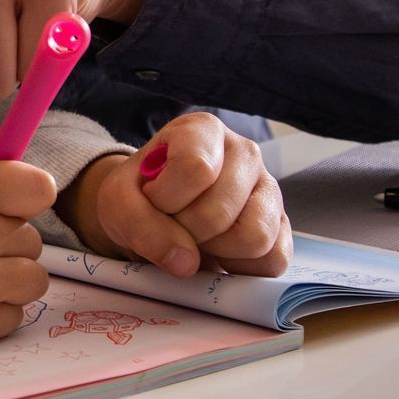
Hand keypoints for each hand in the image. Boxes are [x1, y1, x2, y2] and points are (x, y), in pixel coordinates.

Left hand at [63, 113, 290, 277]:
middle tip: (172, 225)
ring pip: (255, 236)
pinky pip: (274, 259)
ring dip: (216, 251)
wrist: (153, 209)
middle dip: (186, 232)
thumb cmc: (139, 195)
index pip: (197, 169)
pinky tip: (219, 253)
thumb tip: (185, 262)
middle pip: (222, 211)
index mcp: (202, 130)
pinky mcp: (281, 225)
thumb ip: (138, 224)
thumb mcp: (117, 202)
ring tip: (196, 239)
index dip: (167, 199)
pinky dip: (242, 268)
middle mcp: (245, 152)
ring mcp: (268, 188)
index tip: (153, 200)